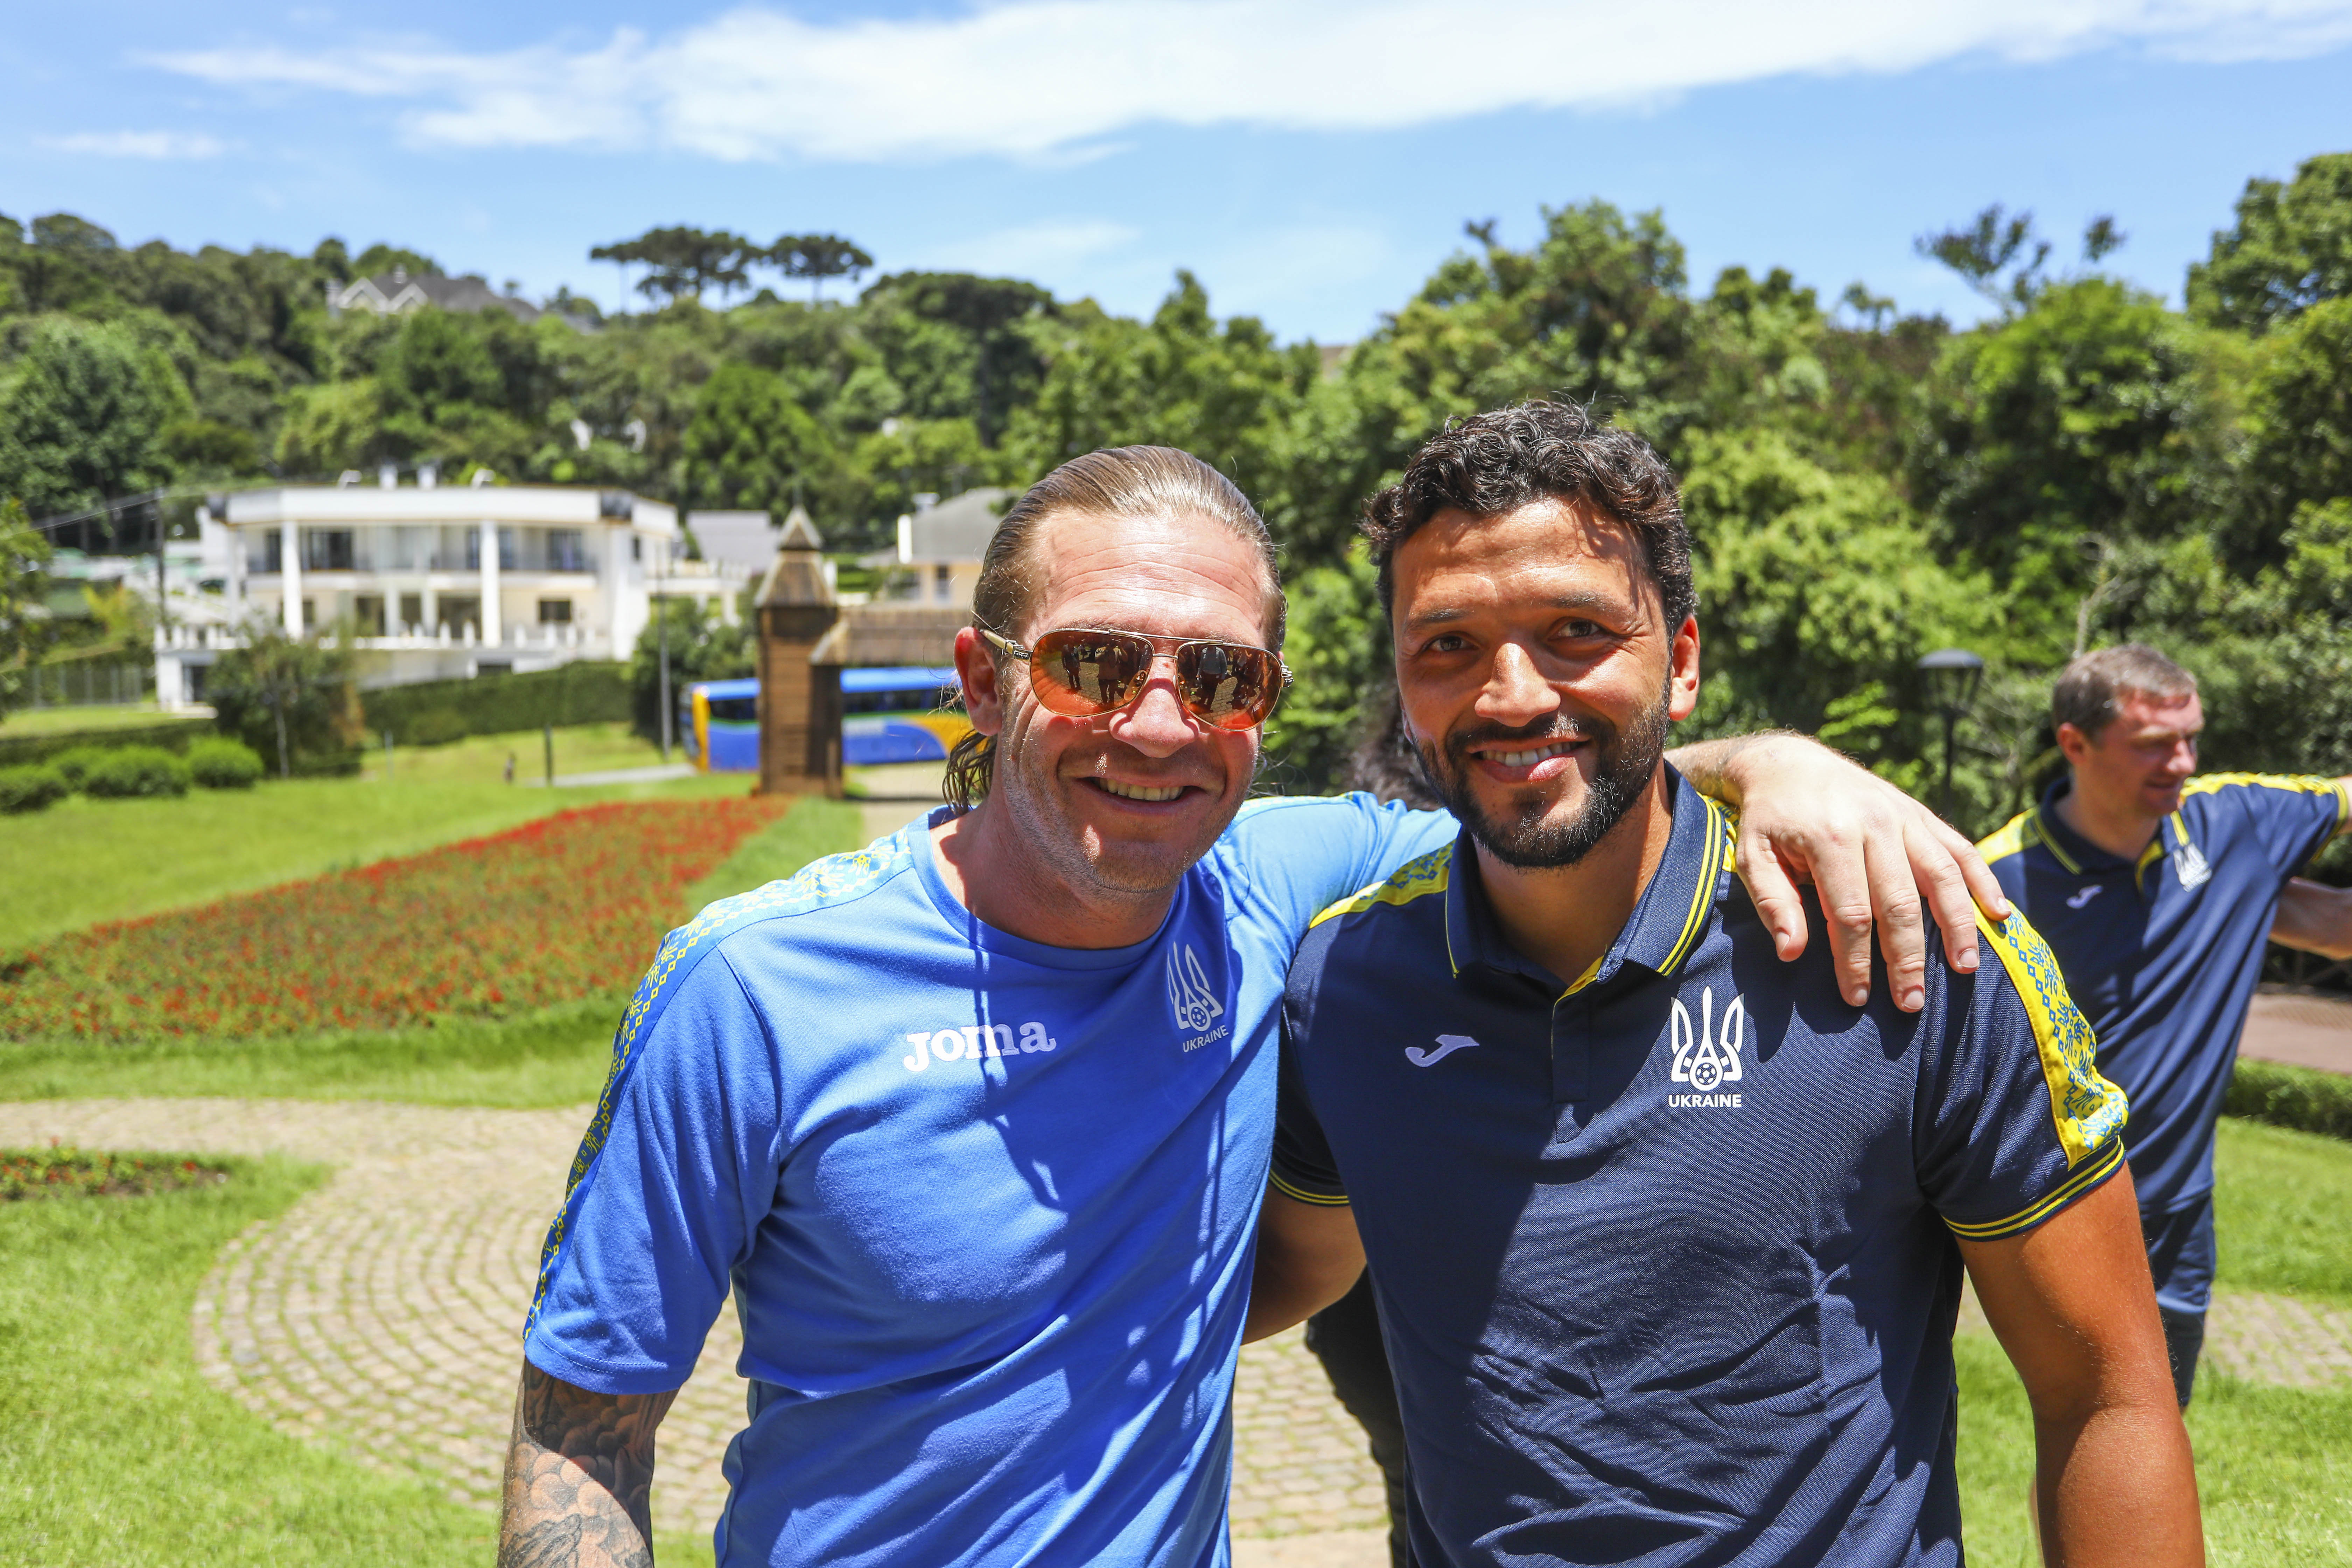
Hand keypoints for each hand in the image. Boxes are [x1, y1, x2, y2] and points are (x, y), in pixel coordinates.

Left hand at [1671, 733, 2011, 1010]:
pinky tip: (1999, 914)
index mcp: (1829, 836)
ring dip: (1958, 925)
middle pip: (1900, 902)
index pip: (1849, 913)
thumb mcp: (1753, 857)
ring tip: (1965, 968)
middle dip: (1908, 957)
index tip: (1857, 997)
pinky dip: (1984, 881)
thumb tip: (1791, 954)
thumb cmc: (1769, 820)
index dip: (1855, 960)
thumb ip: (1772, 903)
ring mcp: (1903, 816)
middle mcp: (1874, 823)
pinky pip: (1960, 848)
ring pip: (1941, 875)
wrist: (1789, 763)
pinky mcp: (1920, 813)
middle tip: (1911, 1002)